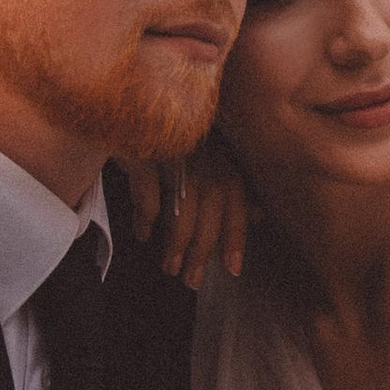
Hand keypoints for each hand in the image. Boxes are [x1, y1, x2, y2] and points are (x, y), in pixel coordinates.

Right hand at [116, 136, 252, 287]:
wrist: (131, 109)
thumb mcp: (204, 161)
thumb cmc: (173, 142)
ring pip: (183, 200)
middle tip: (193, 280)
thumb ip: (230, 188)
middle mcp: (201, 151)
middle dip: (204, 246)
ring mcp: (172, 148)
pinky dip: (147, 215)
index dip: (235, 234)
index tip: (233, 269)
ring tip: (170, 268)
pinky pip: (148, 186)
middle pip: (211, 203)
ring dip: (178, 239)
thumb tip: (258, 216)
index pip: (236, 198)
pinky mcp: (141, 147)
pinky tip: (143, 235)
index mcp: (221, 156)